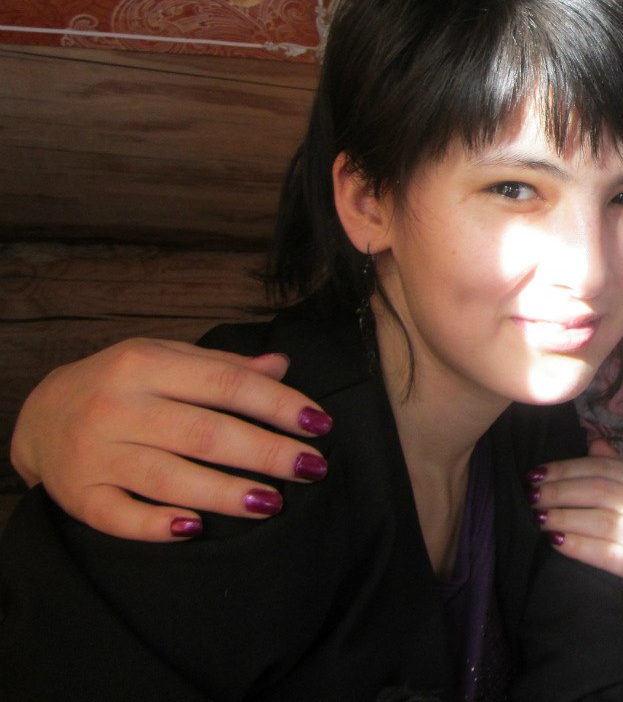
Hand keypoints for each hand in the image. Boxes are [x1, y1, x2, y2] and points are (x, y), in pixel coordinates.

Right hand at [11, 338, 332, 541]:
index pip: (226, 383)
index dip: (278, 404)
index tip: (320, 423)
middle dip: (266, 452)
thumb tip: (282, 366)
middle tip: (312, 467)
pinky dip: (158, 525)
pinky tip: (196, 528)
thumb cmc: (120, 385)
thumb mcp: (165, 357)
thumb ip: (223, 366)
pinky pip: (121, 517)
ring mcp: (95, 454)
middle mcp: (118, 407)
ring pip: (169, 477)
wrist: (39, 416)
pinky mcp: (78, 497)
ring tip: (273, 503)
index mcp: (146, 364)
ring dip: (226, 493)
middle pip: (205, 433)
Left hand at [529, 440, 622, 610]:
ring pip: (603, 520)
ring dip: (565, 517)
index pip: (604, 467)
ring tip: (539, 518)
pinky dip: (578, 545)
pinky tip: (555, 541)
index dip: (566, 468)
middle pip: (601, 491)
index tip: (535, 473)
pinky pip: (607, 553)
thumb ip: (610, 471)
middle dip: (560, 492)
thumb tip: (593, 441)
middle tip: (532, 496)